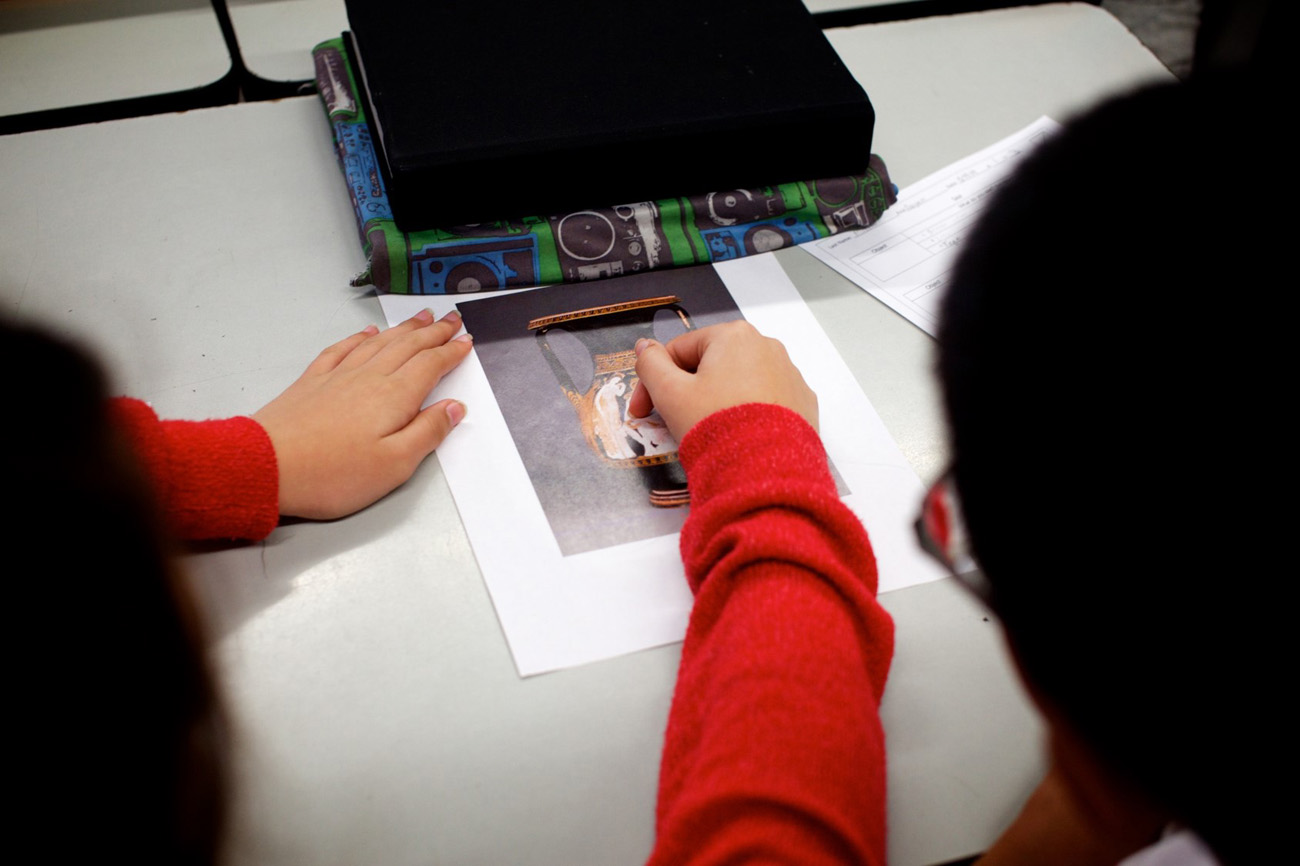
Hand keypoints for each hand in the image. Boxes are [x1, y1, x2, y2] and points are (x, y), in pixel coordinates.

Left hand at [252, 309, 471, 518]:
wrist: (266, 466)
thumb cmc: (331, 474)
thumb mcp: (395, 465)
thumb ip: (428, 433)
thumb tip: (453, 409)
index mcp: (394, 397)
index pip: (431, 365)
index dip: (451, 352)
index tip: (465, 341)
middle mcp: (368, 378)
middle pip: (408, 346)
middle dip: (434, 332)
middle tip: (451, 319)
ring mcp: (338, 377)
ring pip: (379, 343)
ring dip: (403, 329)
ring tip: (420, 318)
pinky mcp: (312, 383)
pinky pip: (342, 350)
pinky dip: (359, 338)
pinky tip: (365, 334)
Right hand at [628, 320, 817, 440]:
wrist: (765, 472)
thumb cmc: (718, 427)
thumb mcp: (670, 393)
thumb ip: (650, 364)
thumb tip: (645, 348)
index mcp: (733, 336)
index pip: (679, 351)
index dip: (654, 381)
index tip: (643, 411)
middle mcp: (767, 347)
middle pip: (710, 365)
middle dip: (687, 391)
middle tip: (672, 422)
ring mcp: (789, 375)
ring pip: (739, 382)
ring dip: (717, 402)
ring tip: (706, 432)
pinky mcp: (802, 403)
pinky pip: (764, 401)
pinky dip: (747, 413)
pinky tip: (736, 435)